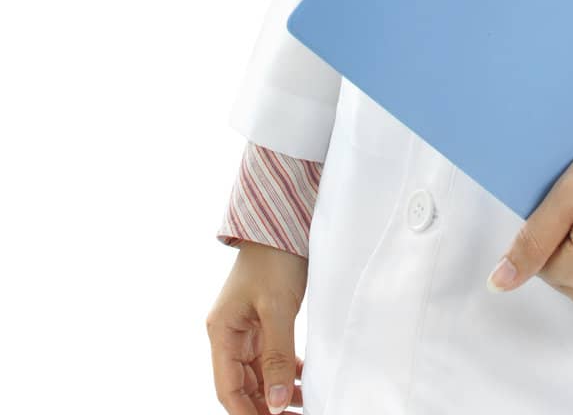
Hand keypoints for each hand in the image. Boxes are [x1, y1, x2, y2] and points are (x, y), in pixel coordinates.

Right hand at [206, 242, 308, 411]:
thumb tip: (273, 404)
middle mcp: (230, 333)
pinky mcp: (265, 321)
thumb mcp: (277, 308)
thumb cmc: (275, 258)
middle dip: (265, 408)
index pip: (228, 389)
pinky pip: (272, 357)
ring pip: (259, 374)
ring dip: (278, 393)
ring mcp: (247, 328)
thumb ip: (276, 357)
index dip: (247, 414)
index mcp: (222, 332)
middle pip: (243, 386)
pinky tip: (305, 382)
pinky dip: (287, 372)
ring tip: (304, 407)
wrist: (286, 222)